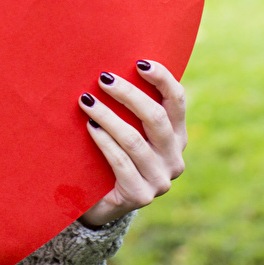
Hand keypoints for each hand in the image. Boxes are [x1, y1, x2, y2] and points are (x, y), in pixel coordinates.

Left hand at [76, 59, 187, 228]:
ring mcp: (160, 179)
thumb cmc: (111, 153)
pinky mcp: (141, 196)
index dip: (162, 78)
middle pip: (156, 117)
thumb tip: (112, 69)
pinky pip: (121, 162)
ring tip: (86, 101)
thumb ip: (130, 107)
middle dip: (128, 94)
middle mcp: (174, 158)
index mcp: (177, 136)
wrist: (99, 202)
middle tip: (102, 79)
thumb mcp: (127, 128)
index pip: (177, 100)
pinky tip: (90, 127)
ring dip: (108, 116)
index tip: (139, 62)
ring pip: (135, 140)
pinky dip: (104, 141)